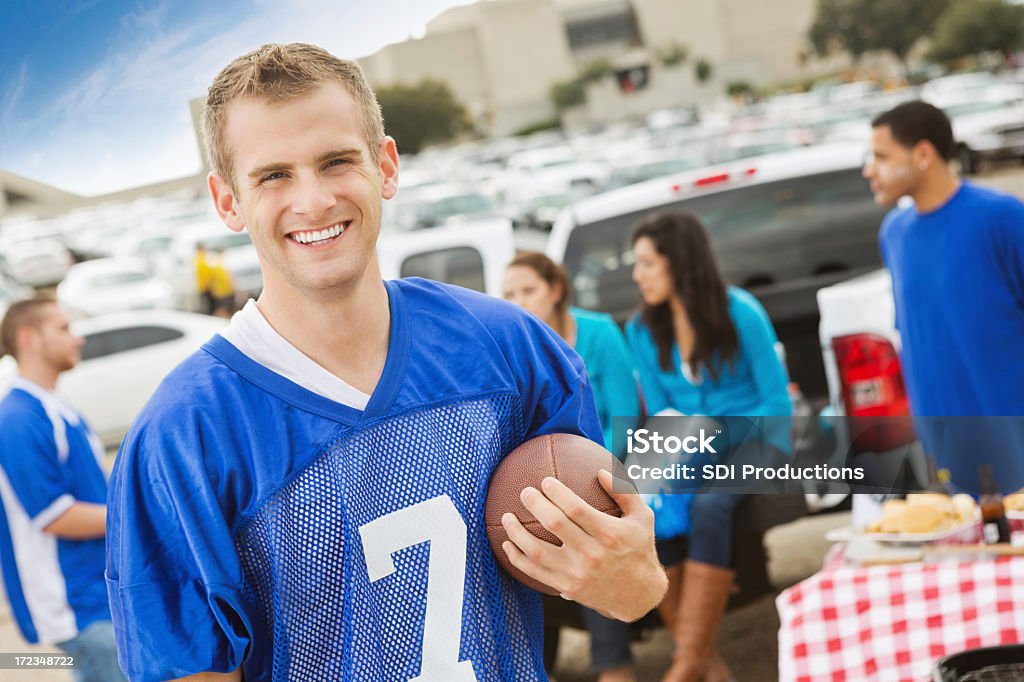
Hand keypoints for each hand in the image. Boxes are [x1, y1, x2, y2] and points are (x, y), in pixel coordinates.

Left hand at [501, 469, 666, 621]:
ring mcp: (577, 573)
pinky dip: (517, 558)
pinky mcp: (567, 587)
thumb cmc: (640, 548)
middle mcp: (592, 554)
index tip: (545, 481)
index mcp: (610, 534)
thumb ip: (624, 491)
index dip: (557, 493)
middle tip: (524, 492)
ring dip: (517, 532)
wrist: (638, 595)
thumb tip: (600, 470)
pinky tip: (506, 544)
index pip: (576, 509)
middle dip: (535, 504)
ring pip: (538, 551)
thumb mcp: (643, 518)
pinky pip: (535, 572)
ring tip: (506, 516)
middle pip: (555, 525)